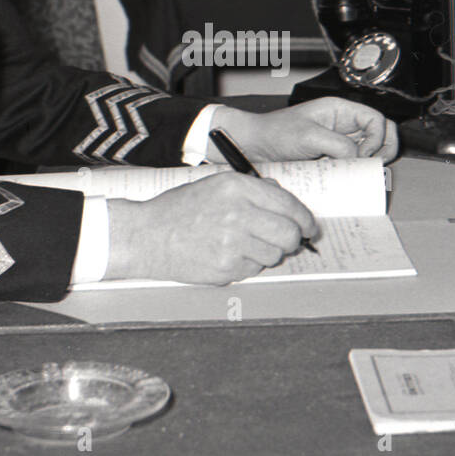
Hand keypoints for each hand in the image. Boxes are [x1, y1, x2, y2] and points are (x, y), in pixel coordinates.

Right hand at [105, 173, 317, 285]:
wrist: (146, 236)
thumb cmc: (180, 209)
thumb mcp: (216, 185)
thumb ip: (254, 190)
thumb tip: (286, 201)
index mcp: (238, 188)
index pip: (289, 206)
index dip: (305, 220)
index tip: (308, 227)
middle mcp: (238, 214)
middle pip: (289, 234)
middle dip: (292, 240)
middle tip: (285, 242)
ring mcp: (232, 244)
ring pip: (274, 255)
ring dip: (266, 253)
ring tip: (242, 245)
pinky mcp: (226, 268)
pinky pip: (253, 270)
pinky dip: (246, 265)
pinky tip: (226, 255)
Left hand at [211, 98, 398, 163]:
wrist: (253, 147)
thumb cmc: (274, 133)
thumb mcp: (308, 136)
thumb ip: (337, 145)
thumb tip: (358, 158)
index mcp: (340, 110)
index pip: (376, 119)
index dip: (377, 138)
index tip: (364, 154)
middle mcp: (343, 126)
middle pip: (381, 134)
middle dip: (383, 150)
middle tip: (370, 165)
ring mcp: (338, 143)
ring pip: (369, 151)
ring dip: (370, 163)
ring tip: (358, 172)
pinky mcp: (331, 159)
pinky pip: (352, 165)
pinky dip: (354, 172)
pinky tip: (345, 178)